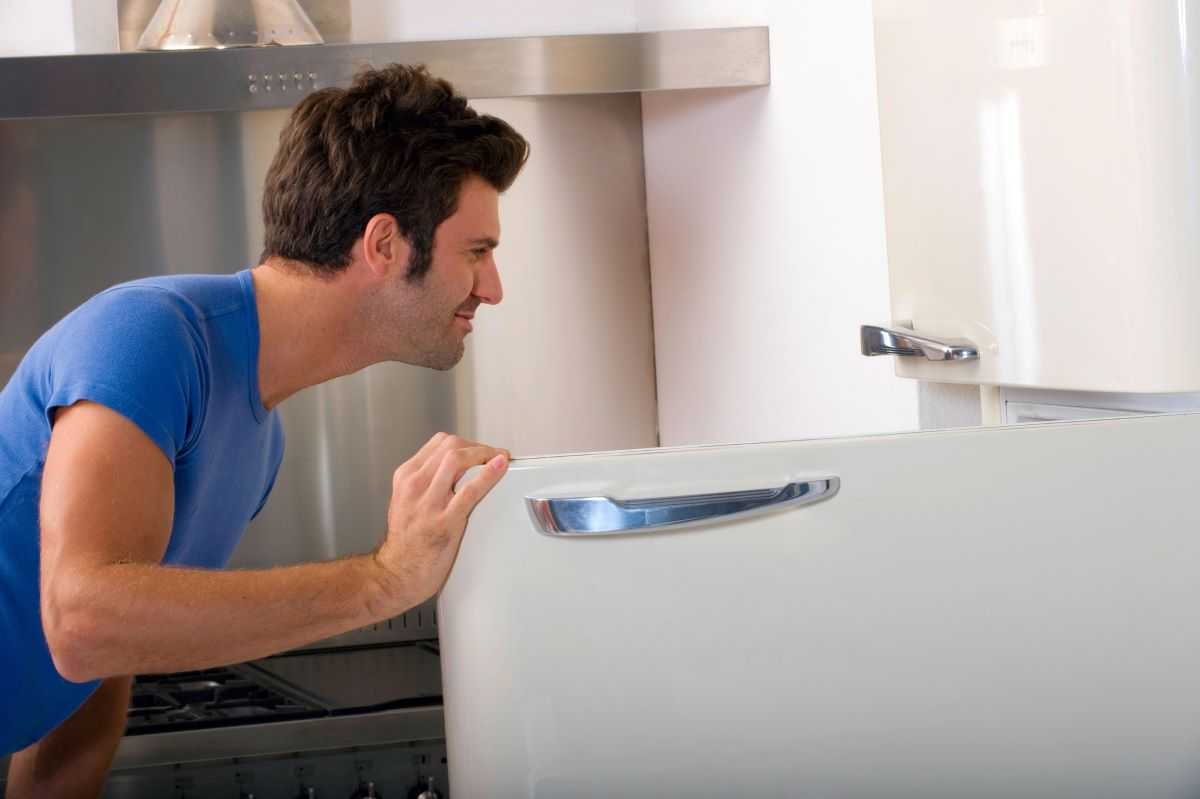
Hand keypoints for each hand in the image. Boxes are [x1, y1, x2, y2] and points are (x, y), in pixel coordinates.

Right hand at [373, 433, 509, 607]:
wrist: (397, 572)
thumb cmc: (406, 540)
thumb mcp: (407, 499)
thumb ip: (426, 481)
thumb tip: (455, 467)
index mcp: (406, 476)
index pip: (440, 442)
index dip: (466, 442)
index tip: (481, 449)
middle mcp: (415, 485)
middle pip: (451, 446)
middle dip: (478, 446)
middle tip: (494, 455)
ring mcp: (429, 502)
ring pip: (457, 460)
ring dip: (485, 454)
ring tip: (499, 459)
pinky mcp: (445, 521)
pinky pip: (470, 490)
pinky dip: (489, 474)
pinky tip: (500, 467)